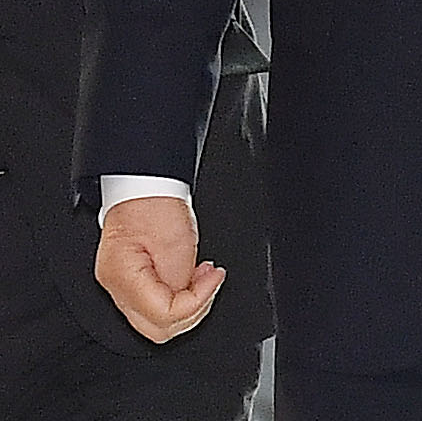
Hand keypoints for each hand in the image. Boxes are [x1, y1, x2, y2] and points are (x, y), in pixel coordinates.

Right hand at [95, 195, 224, 342]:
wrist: (145, 182)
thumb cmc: (154, 202)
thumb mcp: (177, 242)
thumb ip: (182, 282)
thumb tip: (188, 303)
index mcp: (123, 278)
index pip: (164, 316)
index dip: (197, 302)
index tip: (214, 279)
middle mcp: (115, 288)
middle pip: (158, 329)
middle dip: (192, 310)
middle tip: (209, 282)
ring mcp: (120, 286)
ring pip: (156, 321)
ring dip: (186, 304)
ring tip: (202, 277)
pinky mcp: (129, 280)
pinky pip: (154, 304)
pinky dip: (175, 296)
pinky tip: (188, 278)